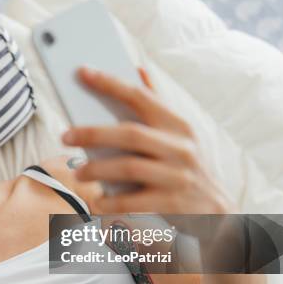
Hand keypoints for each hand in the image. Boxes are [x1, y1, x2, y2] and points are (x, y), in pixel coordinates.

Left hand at [62, 67, 235, 213]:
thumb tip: (137, 70)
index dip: (110, 83)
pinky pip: (132, 202)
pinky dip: (111, 202)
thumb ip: (157, 106)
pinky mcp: (173, 205)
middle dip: (93, 133)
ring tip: (79, 173)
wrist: (216, 214)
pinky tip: (99, 202)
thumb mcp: (179, 136)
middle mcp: (181, 149)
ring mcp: (179, 177)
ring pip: (129, 167)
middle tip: (65, 137)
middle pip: (130, 134)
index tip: (83, 72)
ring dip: (97, 170)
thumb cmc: (185, 169)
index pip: (141, 97)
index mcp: (178, 126)